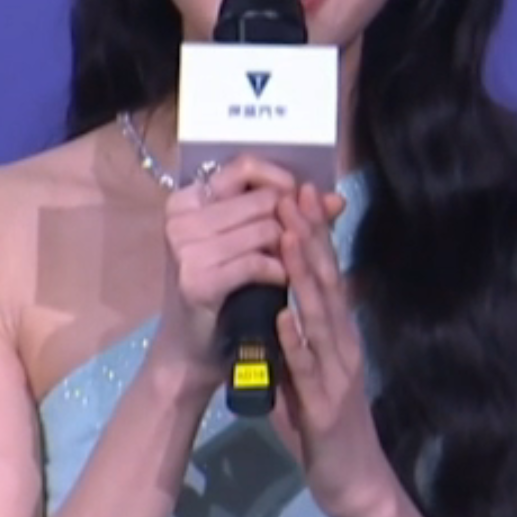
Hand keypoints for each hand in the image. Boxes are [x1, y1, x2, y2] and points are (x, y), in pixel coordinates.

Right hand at [149, 156, 298, 383]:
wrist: (196, 348)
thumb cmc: (225, 292)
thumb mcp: (251, 245)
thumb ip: (290, 216)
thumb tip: (336, 199)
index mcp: (187, 200)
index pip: (243, 167)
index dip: (281, 180)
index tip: (302, 199)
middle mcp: (180, 218)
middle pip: (262, 200)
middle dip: (291, 222)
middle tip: (298, 247)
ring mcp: (185, 249)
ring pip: (266, 229)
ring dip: (288, 250)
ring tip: (288, 269)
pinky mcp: (196, 280)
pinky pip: (257, 261)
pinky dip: (279, 272)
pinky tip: (282, 283)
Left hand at [273, 181, 398, 516]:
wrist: (354, 483)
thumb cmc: (326, 428)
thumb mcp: (310, 374)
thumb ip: (296, 341)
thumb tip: (275, 305)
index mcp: (339, 336)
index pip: (328, 276)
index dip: (314, 235)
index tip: (298, 194)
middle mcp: (344, 346)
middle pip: (328, 282)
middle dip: (310, 238)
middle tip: (295, 193)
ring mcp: (338, 374)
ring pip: (320, 315)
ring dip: (304, 274)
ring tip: (288, 236)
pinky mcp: (327, 405)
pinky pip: (308, 368)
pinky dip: (296, 339)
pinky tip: (283, 314)